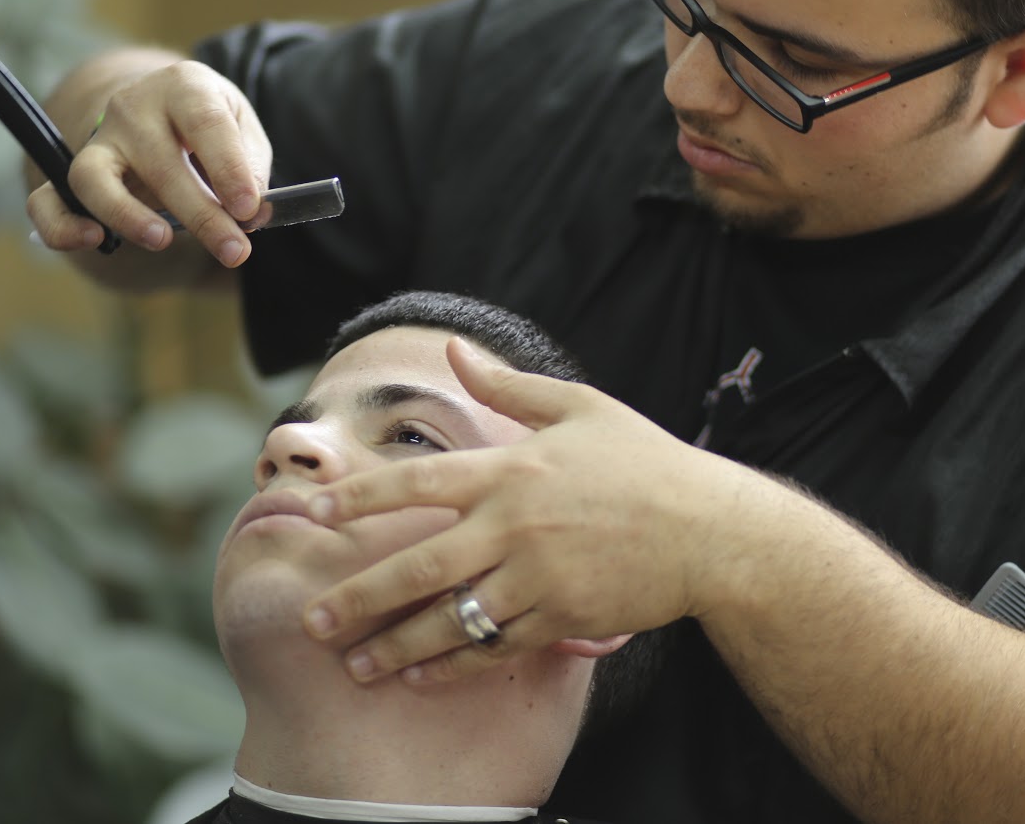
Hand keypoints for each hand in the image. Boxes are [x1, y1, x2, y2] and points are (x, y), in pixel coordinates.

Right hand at [28, 59, 272, 265]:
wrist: (159, 108)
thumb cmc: (209, 124)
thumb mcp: (243, 129)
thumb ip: (251, 168)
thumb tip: (252, 213)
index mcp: (184, 86)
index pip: (205, 124)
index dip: (229, 170)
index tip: (249, 211)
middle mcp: (133, 107)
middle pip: (160, 163)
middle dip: (202, 215)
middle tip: (234, 251)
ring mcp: (98, 139)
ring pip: (93, 177)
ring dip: (127, 215)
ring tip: (163, 240)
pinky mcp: (71, 171)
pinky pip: (48, 201)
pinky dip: (62, 226)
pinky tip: (92, 240)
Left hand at [301, 337, 768, 683]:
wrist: (710, 530)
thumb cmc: (645, 461)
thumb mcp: (580, 407)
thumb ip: (510, 386)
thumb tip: (456, 350)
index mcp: (512, 468)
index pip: (418, 481)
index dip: (362, 496)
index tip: (318, 513)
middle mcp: (515, 526)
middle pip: (419, 566)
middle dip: (360, 596)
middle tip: (314, 619)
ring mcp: (538, 578)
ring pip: (451, 620)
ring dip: (397, 646)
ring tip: (355, 664)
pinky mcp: (562, 618)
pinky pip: (494, 648)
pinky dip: (454, 665)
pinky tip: (420, 676)